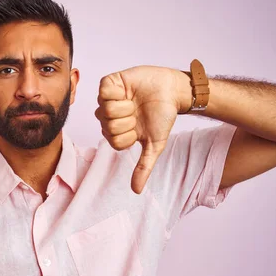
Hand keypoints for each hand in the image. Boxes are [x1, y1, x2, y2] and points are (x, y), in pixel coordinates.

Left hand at [96, 66, 186, 193]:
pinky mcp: (109, 83)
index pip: (113, 141)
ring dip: (125, 106)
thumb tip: (136, 191)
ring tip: (134, 101)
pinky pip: (104, 91)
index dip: (129, 135)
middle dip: (128, 121)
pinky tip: (127, 90)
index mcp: (116, 132)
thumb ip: (143, 167)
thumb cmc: (162, 116)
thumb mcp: (154, 145)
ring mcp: (106, 100)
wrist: (172, 90)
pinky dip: (119, 92)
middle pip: (107, 126)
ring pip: (105, 110)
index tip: (139, 127)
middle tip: (137, 112)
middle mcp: (108, 116)